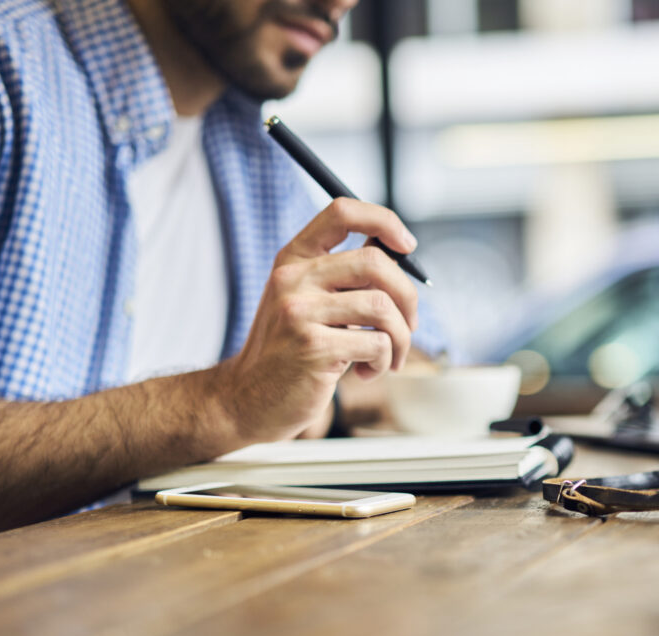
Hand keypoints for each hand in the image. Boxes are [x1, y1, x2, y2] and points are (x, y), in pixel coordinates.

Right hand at [214, 198, 418, 442]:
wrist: (248, 400)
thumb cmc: (291, 352)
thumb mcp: (309, 302)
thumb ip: (345, 277)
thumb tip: (398, 252)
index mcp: (293, 259)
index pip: (341, 212)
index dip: (383, 220)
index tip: (408, 245)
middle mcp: (293, 279)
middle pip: (375, 262)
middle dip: (408, 296)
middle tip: (410, 324)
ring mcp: (299, 312)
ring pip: (383, 306)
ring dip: (401, 337)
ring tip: (390, 357)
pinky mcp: (313, 348)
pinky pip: (376, 343)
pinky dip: (384, 361)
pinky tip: (367, 372)